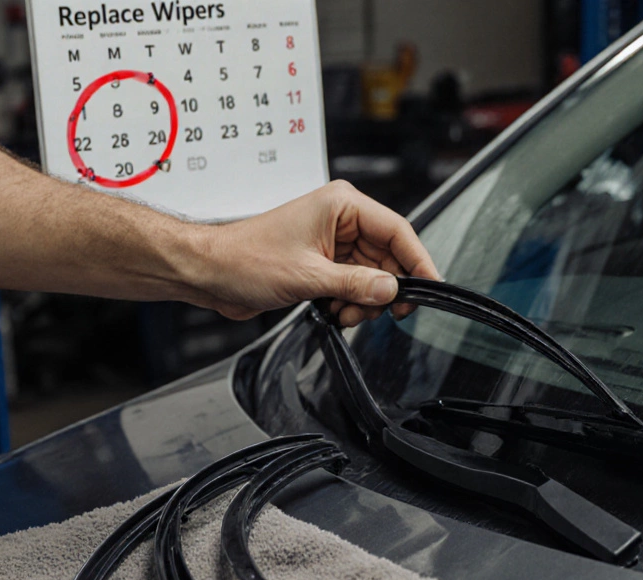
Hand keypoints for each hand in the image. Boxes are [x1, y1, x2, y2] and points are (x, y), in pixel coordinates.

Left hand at [188, 180, 440, 325]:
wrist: (211, 273)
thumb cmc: (245, 259)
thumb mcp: (308, 277)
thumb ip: (356, 284)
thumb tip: (392, 290)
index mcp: (341, 205)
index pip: (397, 230)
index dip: (418, 261)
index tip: (431, 286)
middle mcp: (341, 219)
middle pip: (389, 257)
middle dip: (383, 289)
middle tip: (375, 311)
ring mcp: (333, 242)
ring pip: (373, 276)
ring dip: (364, 301)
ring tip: (343, 312)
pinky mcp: (323, 263)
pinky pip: (355, 285)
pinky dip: (351, 302)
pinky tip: (333, 310)